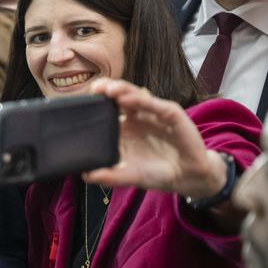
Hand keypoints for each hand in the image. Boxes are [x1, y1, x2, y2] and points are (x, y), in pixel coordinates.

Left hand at [82, 79, 226, 198]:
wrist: (187, 178)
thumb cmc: (158, 172)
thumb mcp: (131, 175)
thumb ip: (110, 176)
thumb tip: (85, 176)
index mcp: (126, 125)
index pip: (108, 107)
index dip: (96, 101)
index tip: (81, 101)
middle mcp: (138, 115)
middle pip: (120, 95)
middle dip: (106, 88)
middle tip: (94, 89)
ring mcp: (154, 112)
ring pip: (136, 94)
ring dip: (121, 89)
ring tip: (107, 89)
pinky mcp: (171, 114)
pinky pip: (154, 104)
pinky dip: (141, 100)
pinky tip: (126, 99)